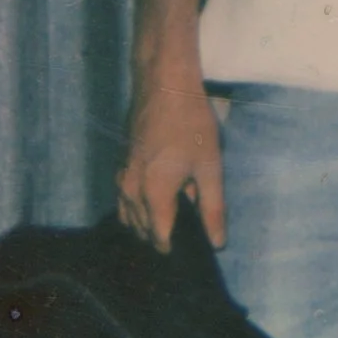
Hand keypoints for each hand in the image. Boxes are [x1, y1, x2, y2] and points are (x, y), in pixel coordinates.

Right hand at [115, 66, 226, 250]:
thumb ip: (213, 208)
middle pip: (143, 231)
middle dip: (162, 238)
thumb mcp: (210, 167)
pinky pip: (124, 200)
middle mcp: (130, 190)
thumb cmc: (191, 123)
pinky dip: (138, 209)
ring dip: (148, 225)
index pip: (160, 238)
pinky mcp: (120, 165)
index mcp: (154, 193)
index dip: (176, 249)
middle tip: (188, 237)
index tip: (192, 253)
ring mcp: (121, 177)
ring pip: (130, 217)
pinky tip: (159, 202)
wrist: (164, 84)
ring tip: (174, 222)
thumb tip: (216, 243)